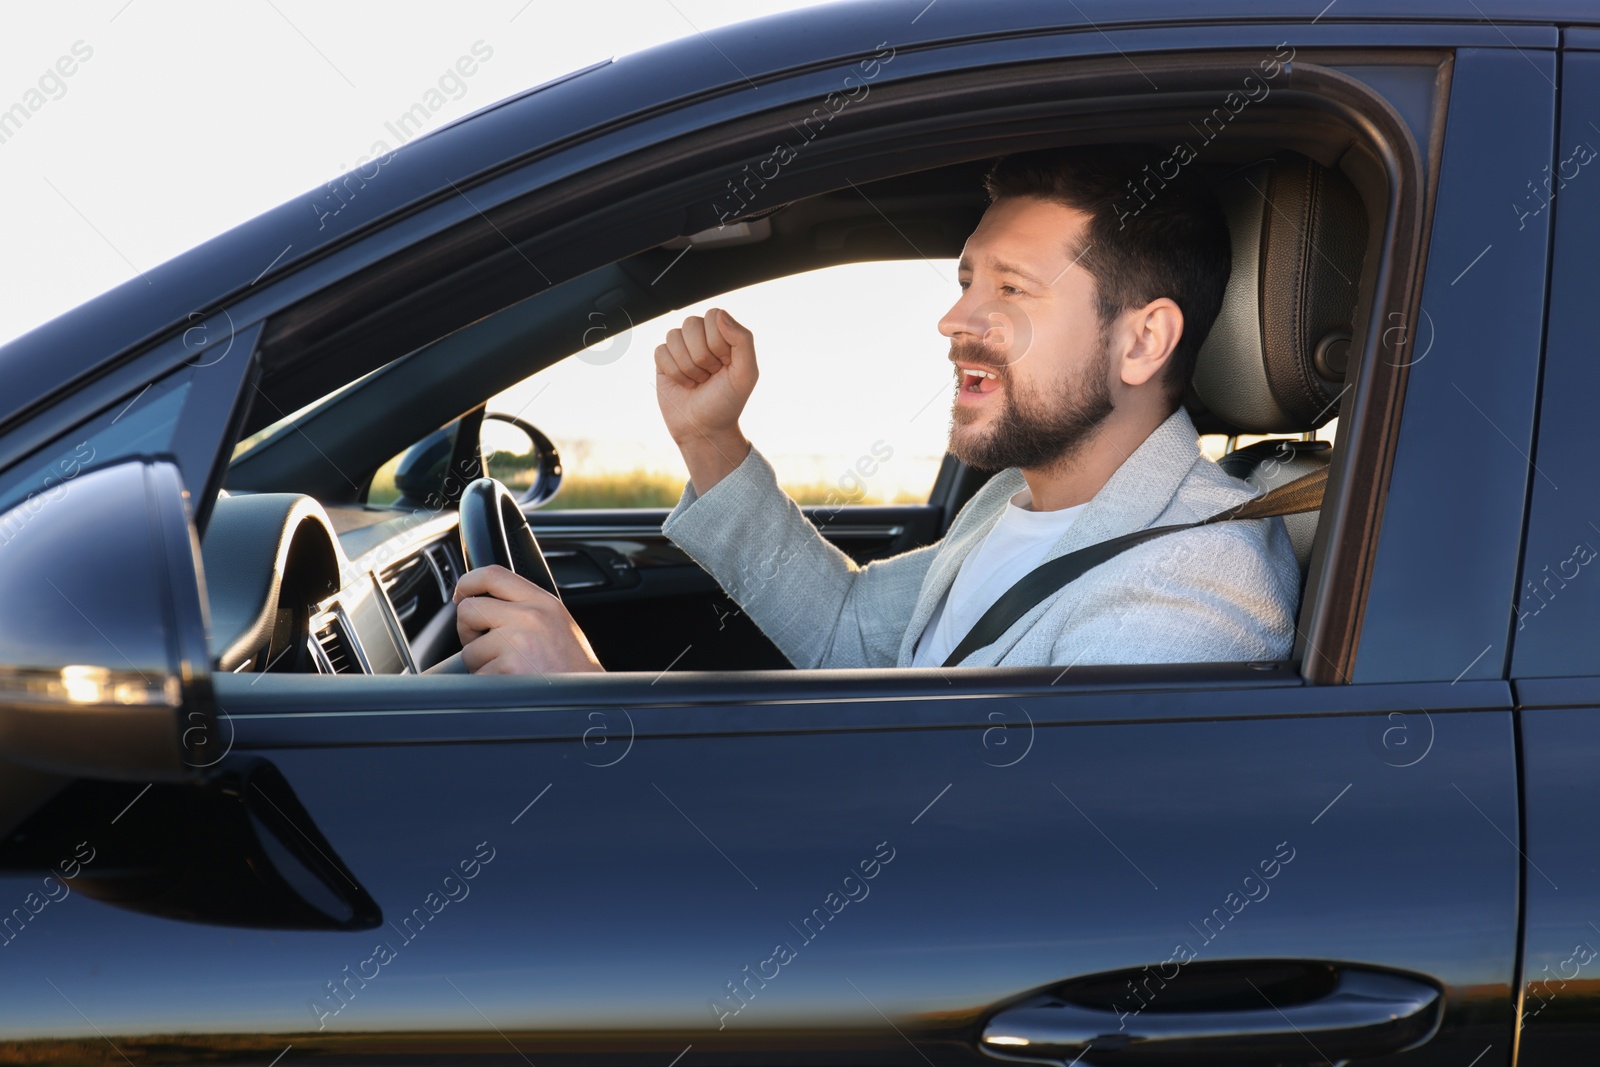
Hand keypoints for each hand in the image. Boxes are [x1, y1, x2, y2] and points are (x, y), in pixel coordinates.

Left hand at [453, 565, 603, 674]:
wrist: (587, 701)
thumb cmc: (572, 669)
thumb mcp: (557, 623)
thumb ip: (525, 607)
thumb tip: (487, 603)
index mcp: (542, 602)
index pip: (492, 574)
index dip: (468, 583)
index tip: (461, 594)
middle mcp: (529, 617)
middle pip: (469, 610)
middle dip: (469, 631)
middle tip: (486, 645)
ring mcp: (516, 643)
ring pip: (469, 650)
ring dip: (481, 665)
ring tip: (509, 671)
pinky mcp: (506, 669)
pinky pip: (476, 676)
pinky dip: (486, 685)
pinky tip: (509, 686)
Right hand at [655, 308, 756, 494]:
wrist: (705, 429)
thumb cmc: (727, 401)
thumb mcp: (746, 373)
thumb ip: (743, 340)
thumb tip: (719, 313)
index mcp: (723, 335)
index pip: (713, 316)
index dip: (718, 342)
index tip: (725, 364)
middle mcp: (701, 336)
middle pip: (691, 324)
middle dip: (702, 356)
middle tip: (710, 375)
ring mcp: (681, 347)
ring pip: (673, 336)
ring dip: (688, 366)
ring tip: (698, 381)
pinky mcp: (663, 360)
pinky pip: (661, 351)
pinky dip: (674, 372)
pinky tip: (684, 384)